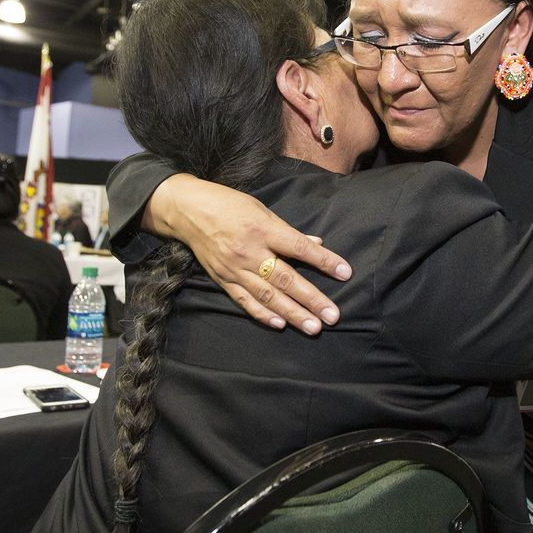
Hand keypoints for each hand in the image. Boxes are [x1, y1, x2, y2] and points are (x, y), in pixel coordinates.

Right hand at [144, 174, 351, 333]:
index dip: (324, 261)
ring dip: (293, 313)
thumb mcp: (262, 210)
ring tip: (313, 327)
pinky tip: (280, 324)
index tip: (345, 273)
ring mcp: (235, 269)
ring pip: (268, 296)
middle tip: (333, 316)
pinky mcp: (223, 280)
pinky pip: (245, 301)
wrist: (187, 211)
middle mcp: (250, 252)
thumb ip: (289, 232)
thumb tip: (318, 245)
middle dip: (312, 299)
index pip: (300, 248)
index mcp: (263, 229)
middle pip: (286, 279)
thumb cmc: (229, 205)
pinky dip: (263, 314)